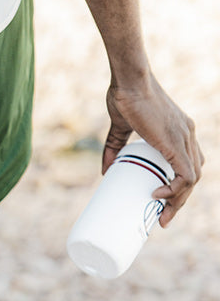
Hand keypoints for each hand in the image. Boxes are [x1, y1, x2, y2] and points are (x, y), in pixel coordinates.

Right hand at [103, 72, 203, 226]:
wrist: (130, 80)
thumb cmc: (124, 96)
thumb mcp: (120, 128)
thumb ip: (114, 148)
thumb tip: (106, 171)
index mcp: (179, 131)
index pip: (190, 163)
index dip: (180, 186)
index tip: (162, 202)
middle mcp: (188, 134)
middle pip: (194, 175)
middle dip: (180, 201)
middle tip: (163, 219)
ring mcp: (185, 137)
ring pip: (193, 179)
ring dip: (179, 201)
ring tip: (162, 216)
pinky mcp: (177, 142)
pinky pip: (186, 175)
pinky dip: (175, 190)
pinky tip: (158, 196)